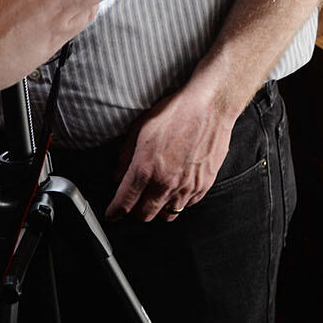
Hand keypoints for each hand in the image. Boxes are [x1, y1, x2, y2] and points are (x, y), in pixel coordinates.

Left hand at [106, 85, 240, 222]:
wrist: (210, 107)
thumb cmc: (176, 113)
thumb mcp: (140, 129)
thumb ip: (125, 156)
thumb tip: (117, 175)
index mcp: (145, 169)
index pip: (124, 203)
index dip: (114, 212)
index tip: (112, 214)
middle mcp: (165, 183)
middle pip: (144, 215)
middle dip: (135, 211)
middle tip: (134, 202)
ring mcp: (186, 187)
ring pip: (167, 215)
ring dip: (158, 209)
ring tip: (156, 196)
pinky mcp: (203, 185)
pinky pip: (186, 205)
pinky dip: (178, 201)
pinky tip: (176, 188)